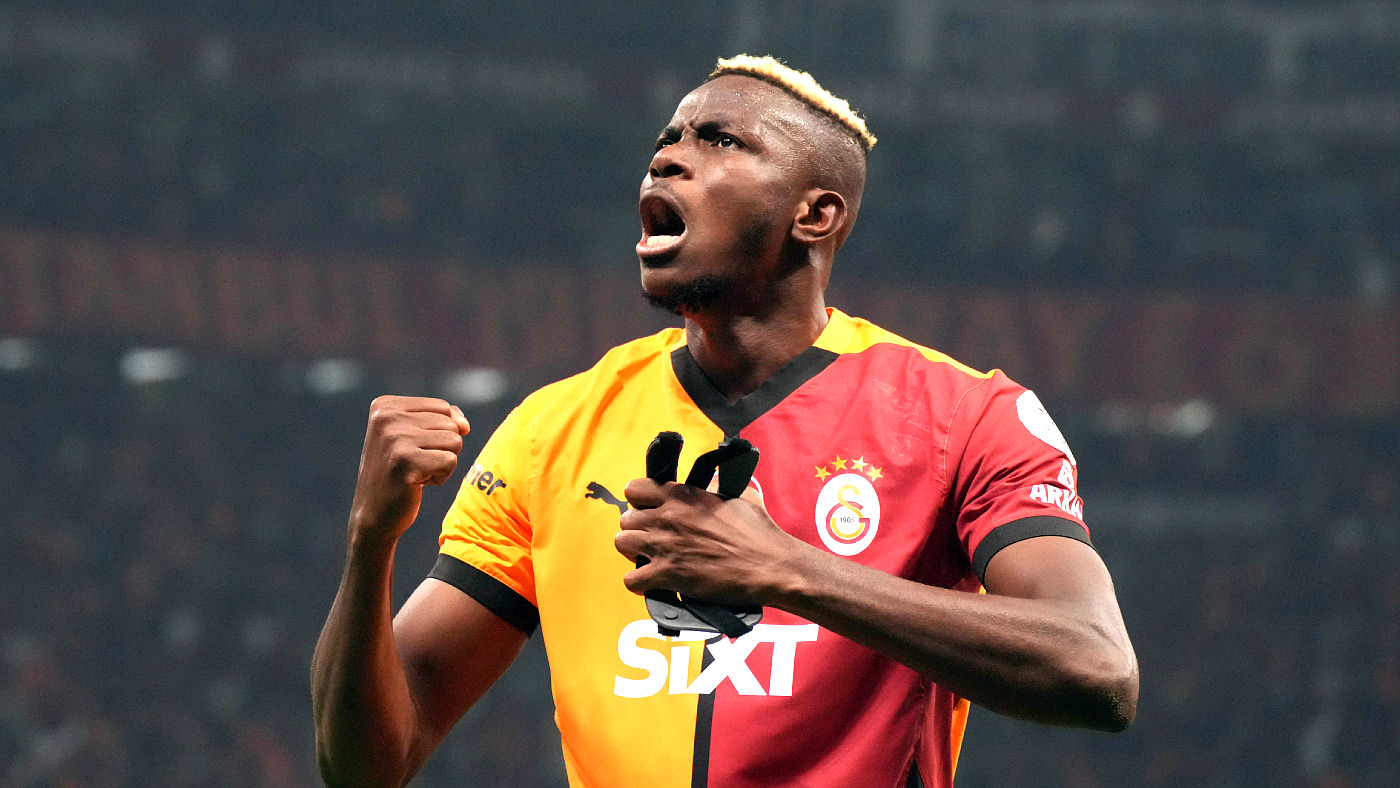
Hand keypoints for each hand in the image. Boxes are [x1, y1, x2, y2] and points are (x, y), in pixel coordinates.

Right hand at [348, 396, 470, 542]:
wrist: (373, 514)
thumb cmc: (397, 472)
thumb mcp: (413, 436)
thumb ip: (442, 418)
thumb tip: (464, 425)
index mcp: (385, 406)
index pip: (443, 407)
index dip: (439, 433)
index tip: (411, 449)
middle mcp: (386, 417)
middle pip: (450, 423)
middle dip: (441, 448)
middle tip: (413, 463)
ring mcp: (395, 439)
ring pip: (454, 441)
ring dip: (442, 462)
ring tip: (415, 472)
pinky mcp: (406, 462)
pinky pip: (450, 461)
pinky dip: (441, 477)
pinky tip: (417, 484)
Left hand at [614, 479, 800, 606]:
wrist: (769, 565)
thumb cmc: (758, 531)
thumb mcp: (738, 493)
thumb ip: (716, 485)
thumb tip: (710, 481)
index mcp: (683, 495)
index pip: (635, 489)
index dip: (639, 501)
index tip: (648, 509)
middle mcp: (668, 517)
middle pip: (625, 519)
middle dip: (636, 529)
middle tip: (652, 539)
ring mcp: (666, 545)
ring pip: (622, 544)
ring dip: (634, 553)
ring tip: (649, 559)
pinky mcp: (668, 574)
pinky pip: (631, 580)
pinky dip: (639, 584)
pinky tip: (653, 582)